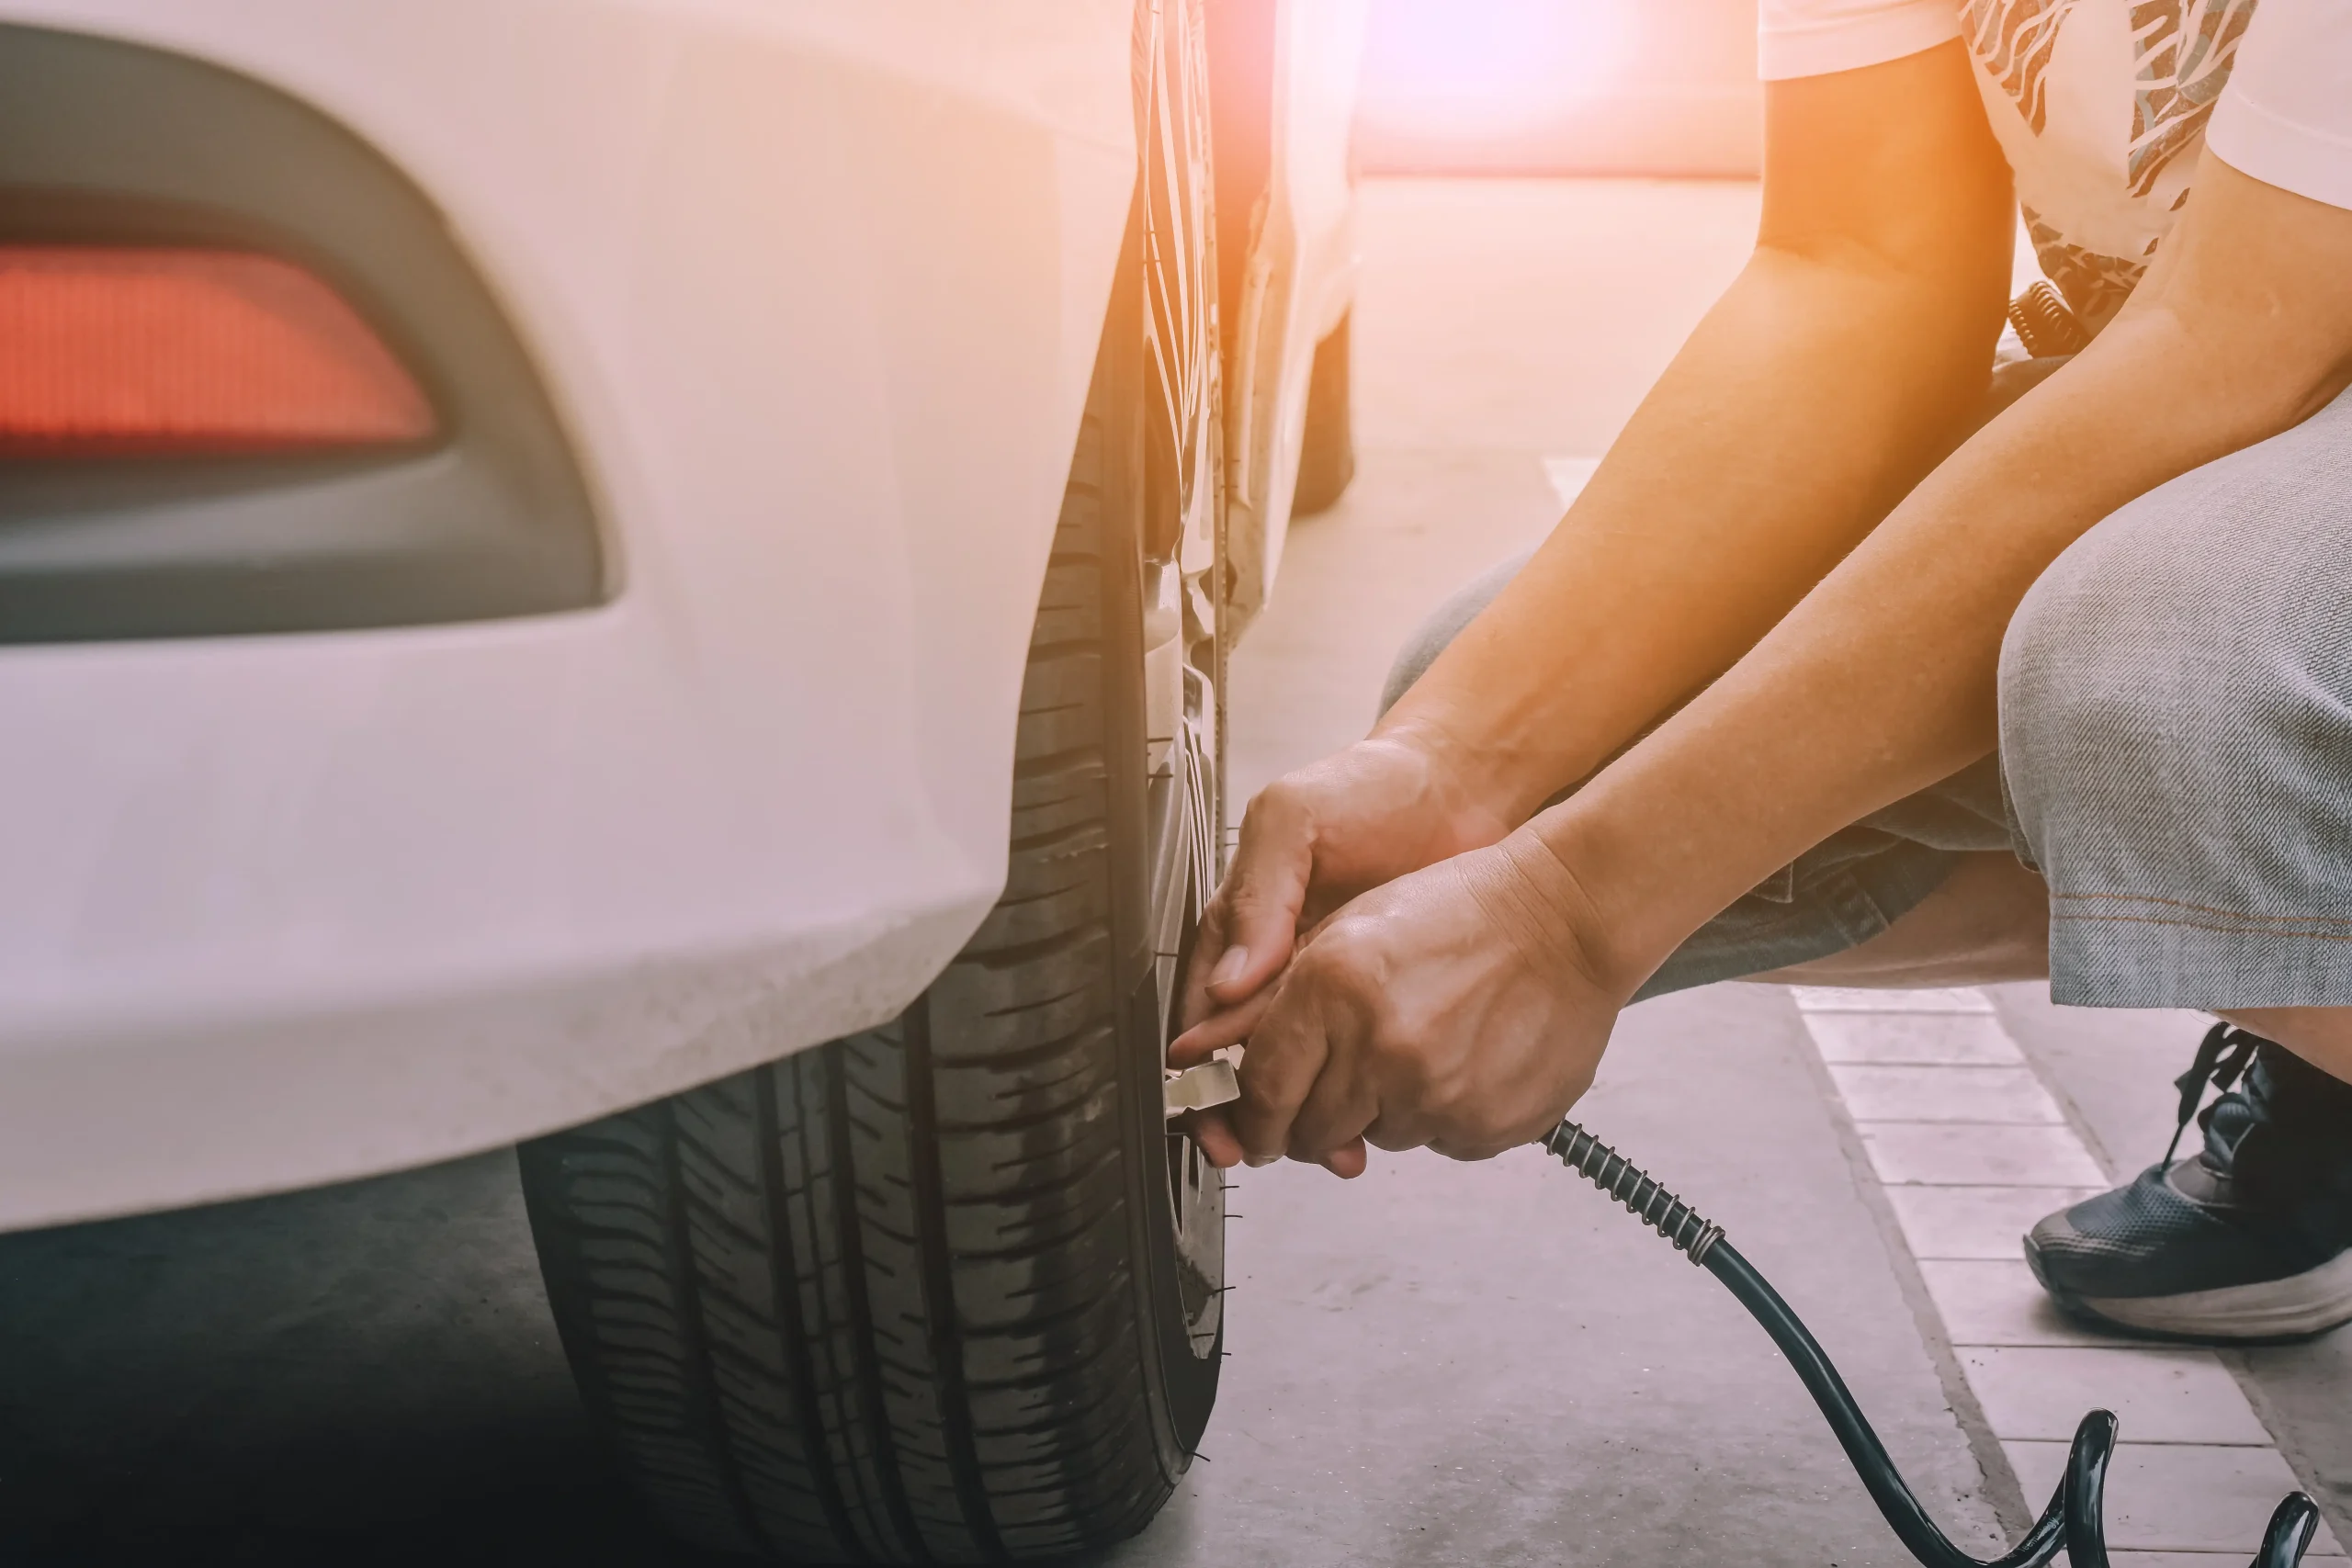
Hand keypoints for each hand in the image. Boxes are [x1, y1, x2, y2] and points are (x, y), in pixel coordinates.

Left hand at [1172, 832, 1630, 1170]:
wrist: (1568, 916)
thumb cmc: (1462, 909)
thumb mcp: (1347, 929)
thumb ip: (1276, 1001)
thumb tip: (1206, 1060)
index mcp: (1331, 989)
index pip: (1262, 1089)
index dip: (1249, 1115)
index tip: (1248, 1125)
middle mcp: (1379, 1048)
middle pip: (1308, 1131)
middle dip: (1309, 1119)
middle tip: (1339, 1086)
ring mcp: (1435, 1094)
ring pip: (1375, 1138)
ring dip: (1382, 1109)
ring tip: (1422, 1045)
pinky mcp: (1483, 1126)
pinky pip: (1436, 1143)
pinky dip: (1440, 1114)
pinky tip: (1464, 1058)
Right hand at [1174, 728, 1519, 1174]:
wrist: (1462, 788)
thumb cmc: (1371, 788)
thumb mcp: (1294, 820)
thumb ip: (1258, 894)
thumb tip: (1229, 980)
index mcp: (1244, 922)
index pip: (1204, 1009)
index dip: (1201, 1068)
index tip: (1209, 1110)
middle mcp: (1282, 961)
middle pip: (1247, 1055)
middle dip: (1248, 1111)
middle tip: (1261, 1147)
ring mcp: (1334, 985)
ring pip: (1304, 1069)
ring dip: (1307, 1115)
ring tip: (1329, 1149)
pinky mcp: (1383, 1000)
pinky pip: (1360, 1061)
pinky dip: (1362, 1099)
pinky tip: (1373, 1125)